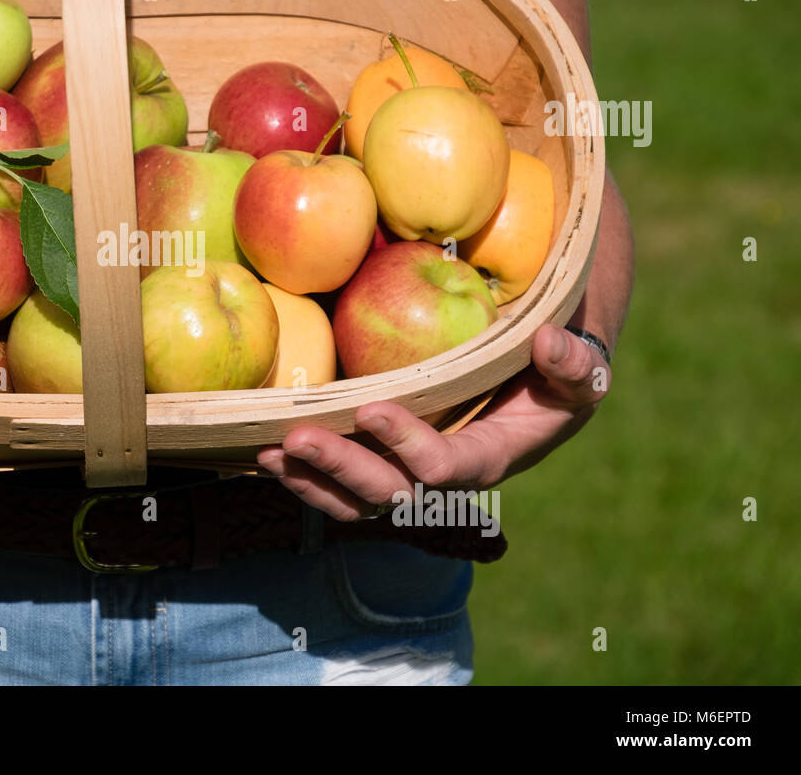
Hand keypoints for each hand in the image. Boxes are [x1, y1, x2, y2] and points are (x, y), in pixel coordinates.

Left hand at [256, 324, 609, 520]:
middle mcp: (443, 479)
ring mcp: (408, 476)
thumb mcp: (579, 371)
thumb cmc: (554, 376)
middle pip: (389, 494)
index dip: (411, 446)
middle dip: (342, 470)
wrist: (530, 387)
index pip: (446, 468)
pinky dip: (303, 475)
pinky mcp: (381, 464)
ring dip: (311, 480)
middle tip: (298, 438)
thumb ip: (573, 363)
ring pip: (355, 500)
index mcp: (489, 459)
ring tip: (268, 454)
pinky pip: (339, 486)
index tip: (373, 410)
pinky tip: (264, 455)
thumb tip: (547, 343)